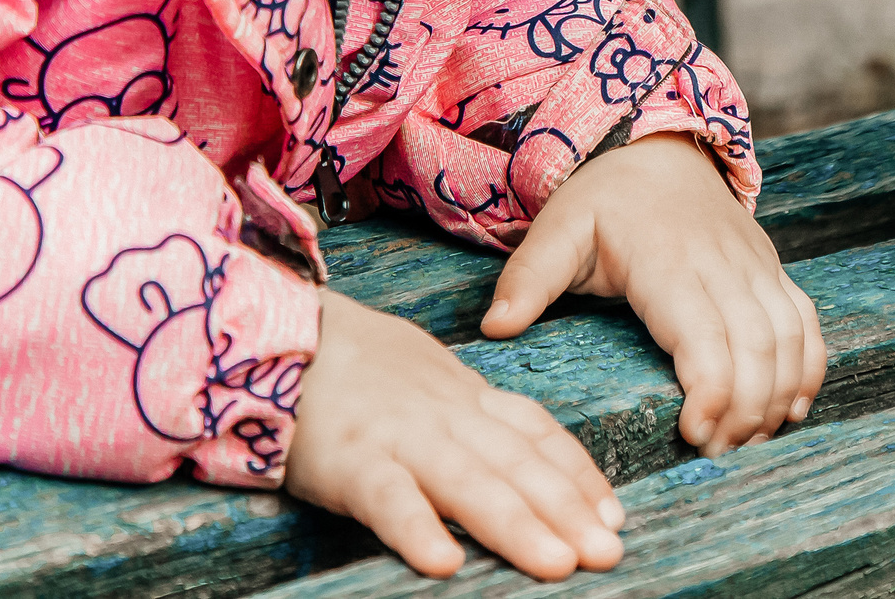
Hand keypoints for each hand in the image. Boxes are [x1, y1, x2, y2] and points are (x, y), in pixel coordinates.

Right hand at [286, 289, 624, 580]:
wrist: (280, 330)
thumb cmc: (355, 364)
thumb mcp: (428, 378)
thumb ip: (472, 414)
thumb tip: (521, 449)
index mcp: (466, 396)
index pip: (537, 435)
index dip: (580, 475)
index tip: (614, 514)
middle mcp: (446, 416)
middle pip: (518, 464)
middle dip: (569, 510)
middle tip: (609, 552)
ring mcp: (401, 437)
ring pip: (470, 483)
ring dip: (518, 526)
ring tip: (559, 565)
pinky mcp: (350, 460)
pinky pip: (388, 498)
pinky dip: (417, 530)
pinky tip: (445, 563)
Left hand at [484, 131, 824, 455]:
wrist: (660, 150)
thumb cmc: (605, 199)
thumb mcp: (557, 229)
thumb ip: (528, 278)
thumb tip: (495, 329)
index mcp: (668, 262)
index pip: (705, 335)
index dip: (712, 391)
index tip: (693, 434)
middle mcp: (723, 265)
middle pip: (757, 347)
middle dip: (746, 411)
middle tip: (715, 454)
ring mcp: (755, 267)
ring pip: (788, 337)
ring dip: (778, 396)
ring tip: (748, 441)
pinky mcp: (772, 270)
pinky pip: (806, 321)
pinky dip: (808, 366)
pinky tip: (793, 407)